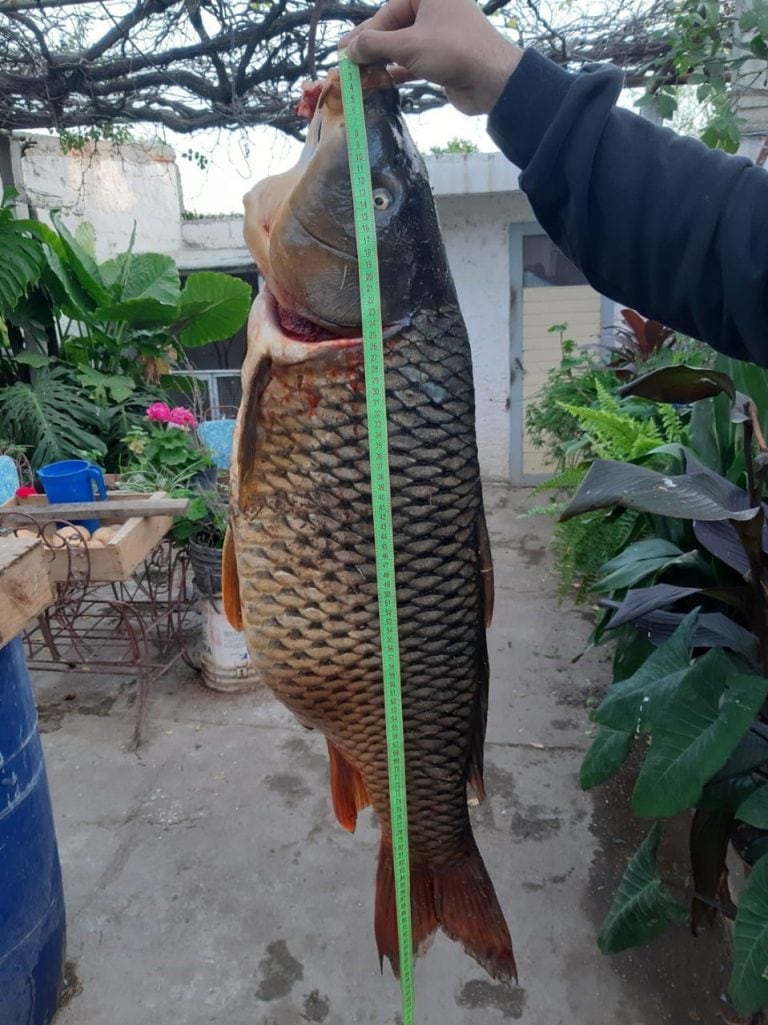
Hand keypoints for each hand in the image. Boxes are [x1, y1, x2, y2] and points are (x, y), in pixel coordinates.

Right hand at [339, 0, 521, 114]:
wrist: (492, 80)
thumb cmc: (453, 51)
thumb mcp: (408, 45)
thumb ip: (375, 45)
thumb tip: (350, 49)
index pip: (388, 12)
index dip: (365, 33)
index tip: (346, 50)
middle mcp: (435, 9)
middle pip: (395, 27)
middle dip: (372, 46)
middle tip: (348, 62)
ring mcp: (440, 34)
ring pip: (404, 45)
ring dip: (383, 61)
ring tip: (360, 74)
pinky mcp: (444, 58)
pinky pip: (415, 61)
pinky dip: (399, 71)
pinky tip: (382, 81)